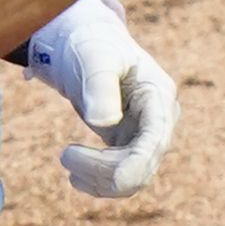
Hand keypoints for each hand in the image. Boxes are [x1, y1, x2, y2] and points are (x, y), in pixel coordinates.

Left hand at [20, 0, 177, 198]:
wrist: (85, 44)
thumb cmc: (92, 44)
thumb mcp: (95, 57)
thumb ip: (100, 86)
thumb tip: (105, 122)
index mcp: (159, 94)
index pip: (156, 139)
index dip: (138, 164)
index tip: (115, 179)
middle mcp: (160, 118)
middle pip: (143, 164)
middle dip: (105, 169)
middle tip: (65, 155)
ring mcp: (146, 134)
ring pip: (132, 177)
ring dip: (99, 179)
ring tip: (66, 159)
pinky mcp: (130, 144)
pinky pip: (120, 176)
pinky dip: (98, 181)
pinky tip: (75, 176)